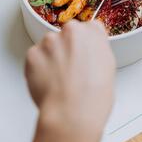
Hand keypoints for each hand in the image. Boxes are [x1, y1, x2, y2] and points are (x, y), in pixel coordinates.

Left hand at [25, 20, 114, 141]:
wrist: (72, 112)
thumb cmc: (93, 96)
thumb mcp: (108, 65)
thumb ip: (97, 50)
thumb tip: (89, 52)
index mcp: (92, 31)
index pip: (88, 29)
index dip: (86, 44)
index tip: (84, 54)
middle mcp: (70, 30)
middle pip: (67, 35)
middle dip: (67, 49)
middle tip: (71, 70)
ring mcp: (49, 41)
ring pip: (49, 46)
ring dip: (51, 58)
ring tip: (59, 80)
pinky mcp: (32, 53)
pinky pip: (34, 57)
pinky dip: (38, 68)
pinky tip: (48, 82)